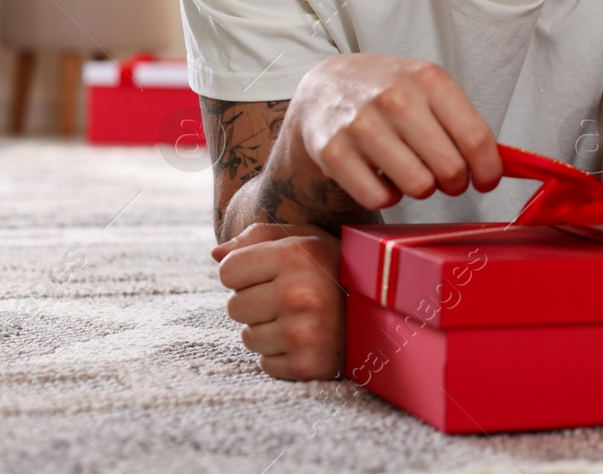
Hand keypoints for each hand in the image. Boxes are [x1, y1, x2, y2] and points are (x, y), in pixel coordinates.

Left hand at [213, 224, 344, 380]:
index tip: (273, 274)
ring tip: (302, 319)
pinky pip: (266, 364)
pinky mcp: (308, 365)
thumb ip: (260, 237)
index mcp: (297, 255)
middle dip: (257, 303)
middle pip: (234, 306)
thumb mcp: (307, 240)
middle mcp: (300, 293)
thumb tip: (217, 254)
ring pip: (248, 337)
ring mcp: (305, 333)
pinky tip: (308, 341)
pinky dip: (282, 356)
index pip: (228, 270)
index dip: (246, 272)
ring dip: (268, 331)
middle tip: (292, 299)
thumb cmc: (337, 270)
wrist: (385, 312)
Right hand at [285, 54, 502, 211]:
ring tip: (413, 173)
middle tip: (447, 179)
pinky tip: (382, 177)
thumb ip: (463, 122)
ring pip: (418, 187)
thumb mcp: (428, 88)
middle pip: (450, 168)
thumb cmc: (390, 92)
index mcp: (428, 79)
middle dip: (455, 182)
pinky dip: (386, 197)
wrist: (326, 87)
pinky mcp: (333, 153)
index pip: (476, 138)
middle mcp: (395, 98)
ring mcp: (361, 125)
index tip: (487, 181)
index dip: (489, 170)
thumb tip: (497, 166)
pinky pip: (380, 199)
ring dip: (422, 189)